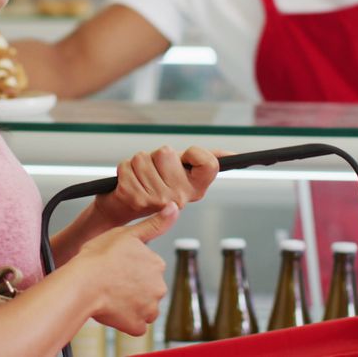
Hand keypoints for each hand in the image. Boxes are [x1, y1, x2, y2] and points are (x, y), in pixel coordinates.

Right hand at [77, 203, 178, 335]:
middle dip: (135, 286)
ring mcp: (149, 308)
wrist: (82, 285)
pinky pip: (136, 324)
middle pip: (148, 287)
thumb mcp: (127, 233)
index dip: (131, 266)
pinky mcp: (137, 326)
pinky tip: (114, 309)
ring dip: (133, 303)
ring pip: (144, 306)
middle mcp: (159, 287)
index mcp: (157, 263)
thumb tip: (174, 208)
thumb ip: (155, 223)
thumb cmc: (98, 257)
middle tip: (113, 280)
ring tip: (112, 295)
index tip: (117, 265)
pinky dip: (127, 320)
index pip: (149, 266)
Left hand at [93, 146, 222, 226]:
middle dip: (156, 156)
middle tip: (156, 170)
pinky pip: (126, 166)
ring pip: (143, 157)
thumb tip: (233, 154)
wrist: (128, 204)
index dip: (194, 154)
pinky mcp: (135, 199)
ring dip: (138, 163)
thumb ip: (207, 158)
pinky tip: (129, 181)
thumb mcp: (185, 168)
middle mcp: (181, 198)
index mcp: (197, 188)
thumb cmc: (158, 181)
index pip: (209, 163)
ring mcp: (158, 200)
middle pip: (166, 152)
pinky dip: (124, 169)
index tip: (186, 159)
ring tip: (142, 177)